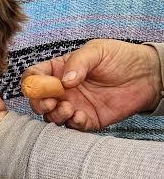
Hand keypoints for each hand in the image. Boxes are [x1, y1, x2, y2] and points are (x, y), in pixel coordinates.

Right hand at [23, 39, 161, 130]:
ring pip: (52, 117)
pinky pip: (73, 127)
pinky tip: (82, 116)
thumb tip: (64, 81)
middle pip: (38, 101)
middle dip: (40, 104)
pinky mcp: (88, 120)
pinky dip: (73, 124)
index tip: (40, 87)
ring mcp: (74, 105)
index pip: (35, 77)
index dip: (32, 83)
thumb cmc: (121, 57)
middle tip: (52, 103)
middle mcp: (63, 90)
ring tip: (69, 108)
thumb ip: (78, 63)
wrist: (147, 75)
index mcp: (60, 70)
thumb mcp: (97, 50)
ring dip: (56, 115)